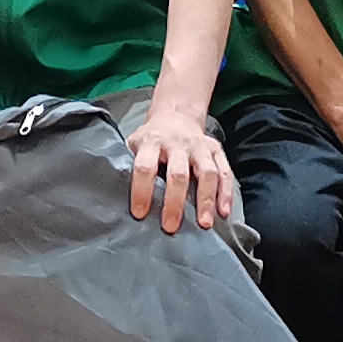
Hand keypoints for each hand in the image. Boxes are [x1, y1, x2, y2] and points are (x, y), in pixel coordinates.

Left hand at [131, 106, 236, 234]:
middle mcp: (177, 143)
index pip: (145, 167)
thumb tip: (116, 200)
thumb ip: (129, 166)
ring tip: (204, 224)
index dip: (142, 191)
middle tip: (171, 227)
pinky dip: (226, 192)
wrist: (175, 115)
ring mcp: (199, 146)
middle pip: (178, 174)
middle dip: (175, 202)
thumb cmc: (151, 139)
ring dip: (206, 200)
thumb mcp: (134, 144)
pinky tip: (224, 212)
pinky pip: (225, 171)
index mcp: (151, 142)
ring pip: (206, 173)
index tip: (140, 215)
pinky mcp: (215, 149)